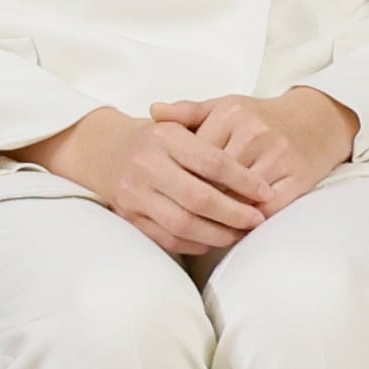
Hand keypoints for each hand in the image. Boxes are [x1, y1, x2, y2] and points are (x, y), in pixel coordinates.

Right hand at [8, 107, 272, 255]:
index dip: (244, 180)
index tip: (265, 192)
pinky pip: (168, 239)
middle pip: (198, 197)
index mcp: (164, 137)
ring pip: (183, 223)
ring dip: (218, 233)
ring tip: (240, 233)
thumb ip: (215, 141)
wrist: (103, 150)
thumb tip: (256, 176)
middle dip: (234, 213)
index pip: (212, 161)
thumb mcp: (179, 125)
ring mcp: (135, 193)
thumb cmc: (155, 140)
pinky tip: (213, 239)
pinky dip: (196, 243)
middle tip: (257, 219)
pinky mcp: (130, 216)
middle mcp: (146, 165)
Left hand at [149, 89, 357, 215]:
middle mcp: (254, 133)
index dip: (180, 176)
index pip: (195, 154)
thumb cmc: (261, 117)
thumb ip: (188, 112)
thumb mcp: (224, 107)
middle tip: (179, 214)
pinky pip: (269, 208)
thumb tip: (153, 110)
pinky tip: (237, 227)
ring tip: (203, 226)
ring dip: (222, 214)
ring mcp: (278, 156)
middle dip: (197, 198)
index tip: (166, 191)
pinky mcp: (299, 178)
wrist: (317, 119)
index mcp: (230, 114)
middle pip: (215, 177)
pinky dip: (251, 221)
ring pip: (240, 196)